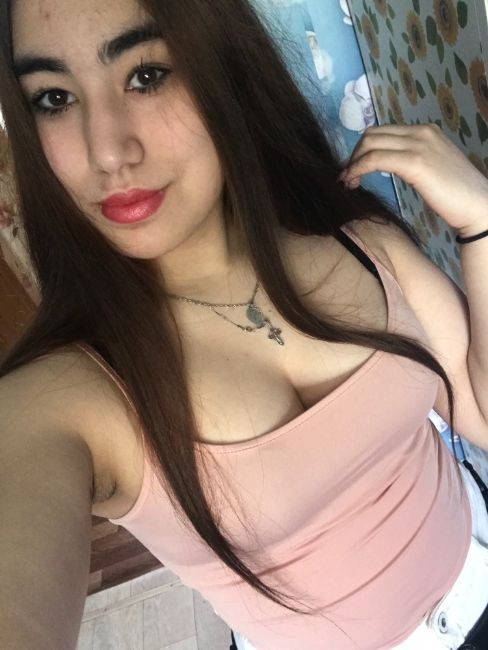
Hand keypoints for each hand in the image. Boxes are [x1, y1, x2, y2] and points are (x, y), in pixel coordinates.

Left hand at [337, 123, 487, 233]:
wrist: (479, 206)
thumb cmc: (456, 195)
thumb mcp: (432, 168)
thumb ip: (413, 160)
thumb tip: (391, 164)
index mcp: (425, 132)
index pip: (383, 132)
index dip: (363, 150)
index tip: (355, 170)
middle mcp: (421, 132)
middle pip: (372, 134)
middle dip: (354, 155)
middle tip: (348, 178)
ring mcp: (418, 144)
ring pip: (370, 143)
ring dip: (352, 163)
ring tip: (348, 183)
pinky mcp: (414, 162)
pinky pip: (374, 159)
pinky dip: (358, 169)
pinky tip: (353, 183)